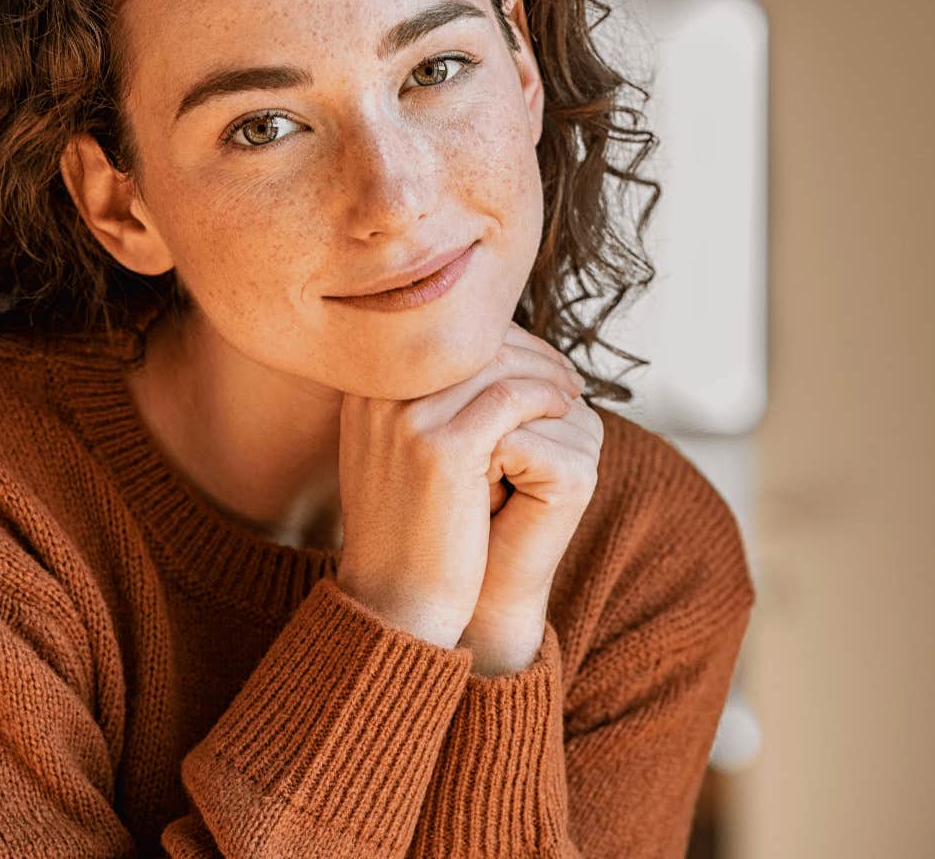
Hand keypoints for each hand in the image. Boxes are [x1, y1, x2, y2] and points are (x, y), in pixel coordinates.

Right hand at [334, 322, 586, 649]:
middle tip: (562, 372)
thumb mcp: (394, 454)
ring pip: (494, 361)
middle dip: (524, 350)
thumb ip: (419, 404)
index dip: (493, 338)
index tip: (532, 356)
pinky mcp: (444, 449)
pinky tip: (564, 407)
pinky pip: (511, 397)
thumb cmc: (408, 532)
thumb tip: (481, 359)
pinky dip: (545, 395)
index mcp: (363, 391)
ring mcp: (406, 419)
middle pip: (467, 340)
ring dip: (543, 371)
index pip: (440, 334)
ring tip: (570, 390)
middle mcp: (376, 395)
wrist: (396, 601)